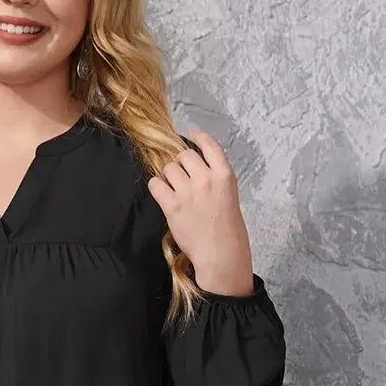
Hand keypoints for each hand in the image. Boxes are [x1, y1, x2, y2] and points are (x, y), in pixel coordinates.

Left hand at [145, 126, 254, 294]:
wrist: (220, 253)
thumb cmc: (226, 228)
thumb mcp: (229, 195)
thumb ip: (214, 177)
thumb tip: (193, 164)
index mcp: (224, 175)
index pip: (209, 145)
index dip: (198, 136)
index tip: (191, 132)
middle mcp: (206, 179)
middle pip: (184, 155)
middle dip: (181, 164)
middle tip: (184, 179)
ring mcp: (188, 192)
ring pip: (169, 168)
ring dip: (169, 177)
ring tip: (176, 191)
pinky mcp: (172, 206)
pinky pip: (156, 185)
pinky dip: (157, 188)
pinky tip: (164, 195)